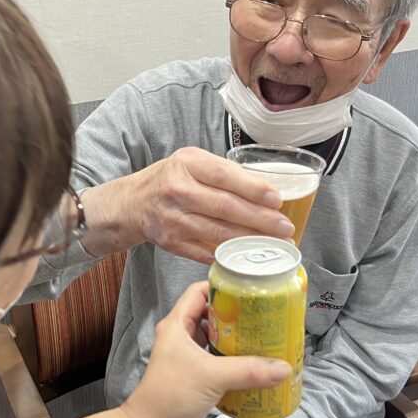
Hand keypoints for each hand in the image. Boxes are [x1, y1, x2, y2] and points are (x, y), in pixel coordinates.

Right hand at [82, 147, 292, 262]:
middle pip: (226, 207)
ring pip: (219, 233)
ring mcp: (173, 219)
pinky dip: (229, 255)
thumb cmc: (169, 180)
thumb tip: (264, 189)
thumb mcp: (191, 162)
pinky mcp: (172, 242)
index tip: (277, 199)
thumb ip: (223, 171)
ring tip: (273, 244)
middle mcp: (177, 191)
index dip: (253, 189)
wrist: (132, 203)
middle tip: (284, 228)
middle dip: (260, 220)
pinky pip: (206, 251)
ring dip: (250, 241)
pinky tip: (248, 256)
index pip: (224, 176)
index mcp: (187, 165)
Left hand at [120, 282, 291, 417]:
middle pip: (214, 318)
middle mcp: (183, 341)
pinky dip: (241, 368)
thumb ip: (249, 370)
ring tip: (268, 343)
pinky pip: (225, 369)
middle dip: (240, 319)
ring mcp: (191, 362)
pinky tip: (260, 371)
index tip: (249, 291)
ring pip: (221, 345)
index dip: (222, 289)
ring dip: (242, 345)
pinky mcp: (200, 383)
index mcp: (177, 327)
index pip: (199, 293)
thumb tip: (282, 367)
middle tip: (265, 319)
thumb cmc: (167, 399)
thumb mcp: (211, 376)